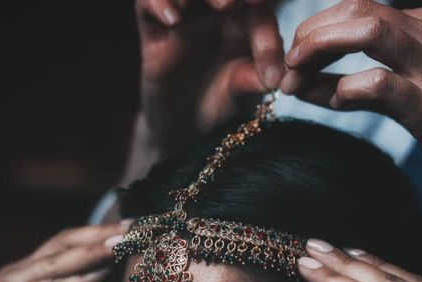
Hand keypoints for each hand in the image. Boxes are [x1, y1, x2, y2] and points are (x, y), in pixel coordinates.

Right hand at [0, 222, 126, 281]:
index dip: (105, 236)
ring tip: (124, 242)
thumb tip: (116, 279)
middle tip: (136, 227)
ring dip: (93, 251)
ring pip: (57, 261)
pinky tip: (101, 275)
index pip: (73, 246)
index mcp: (36, 279)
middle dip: (103, 234)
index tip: (141, 229)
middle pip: (65, 242)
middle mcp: (19, 276)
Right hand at [126, 0, 283, 177]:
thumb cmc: (219, 105)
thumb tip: (274, 79)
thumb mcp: (239, 97)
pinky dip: (159, 4)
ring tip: (224, 5)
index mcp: (244, 21)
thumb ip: (252, 82)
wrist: (184, 128)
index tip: (274, 45)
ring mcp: (184, 15)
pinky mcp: (153, 29)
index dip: (267, 26)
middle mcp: (214, 10)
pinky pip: (147, 4)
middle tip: (248, 3)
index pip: (259, 10)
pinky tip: (173, 20)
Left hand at [281, 0, 421, 200]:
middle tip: (286, 66)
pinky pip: (380, 83)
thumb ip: (367, 84)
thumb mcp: (415, 93)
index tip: (293, 59)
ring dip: (320, 50)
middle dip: (310, 34)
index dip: (316, 28)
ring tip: (294, 78)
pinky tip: (335, 103)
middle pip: (356, 9)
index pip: (358, 7)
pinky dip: (347, 89)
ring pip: (367, 31)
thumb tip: (313, 87)